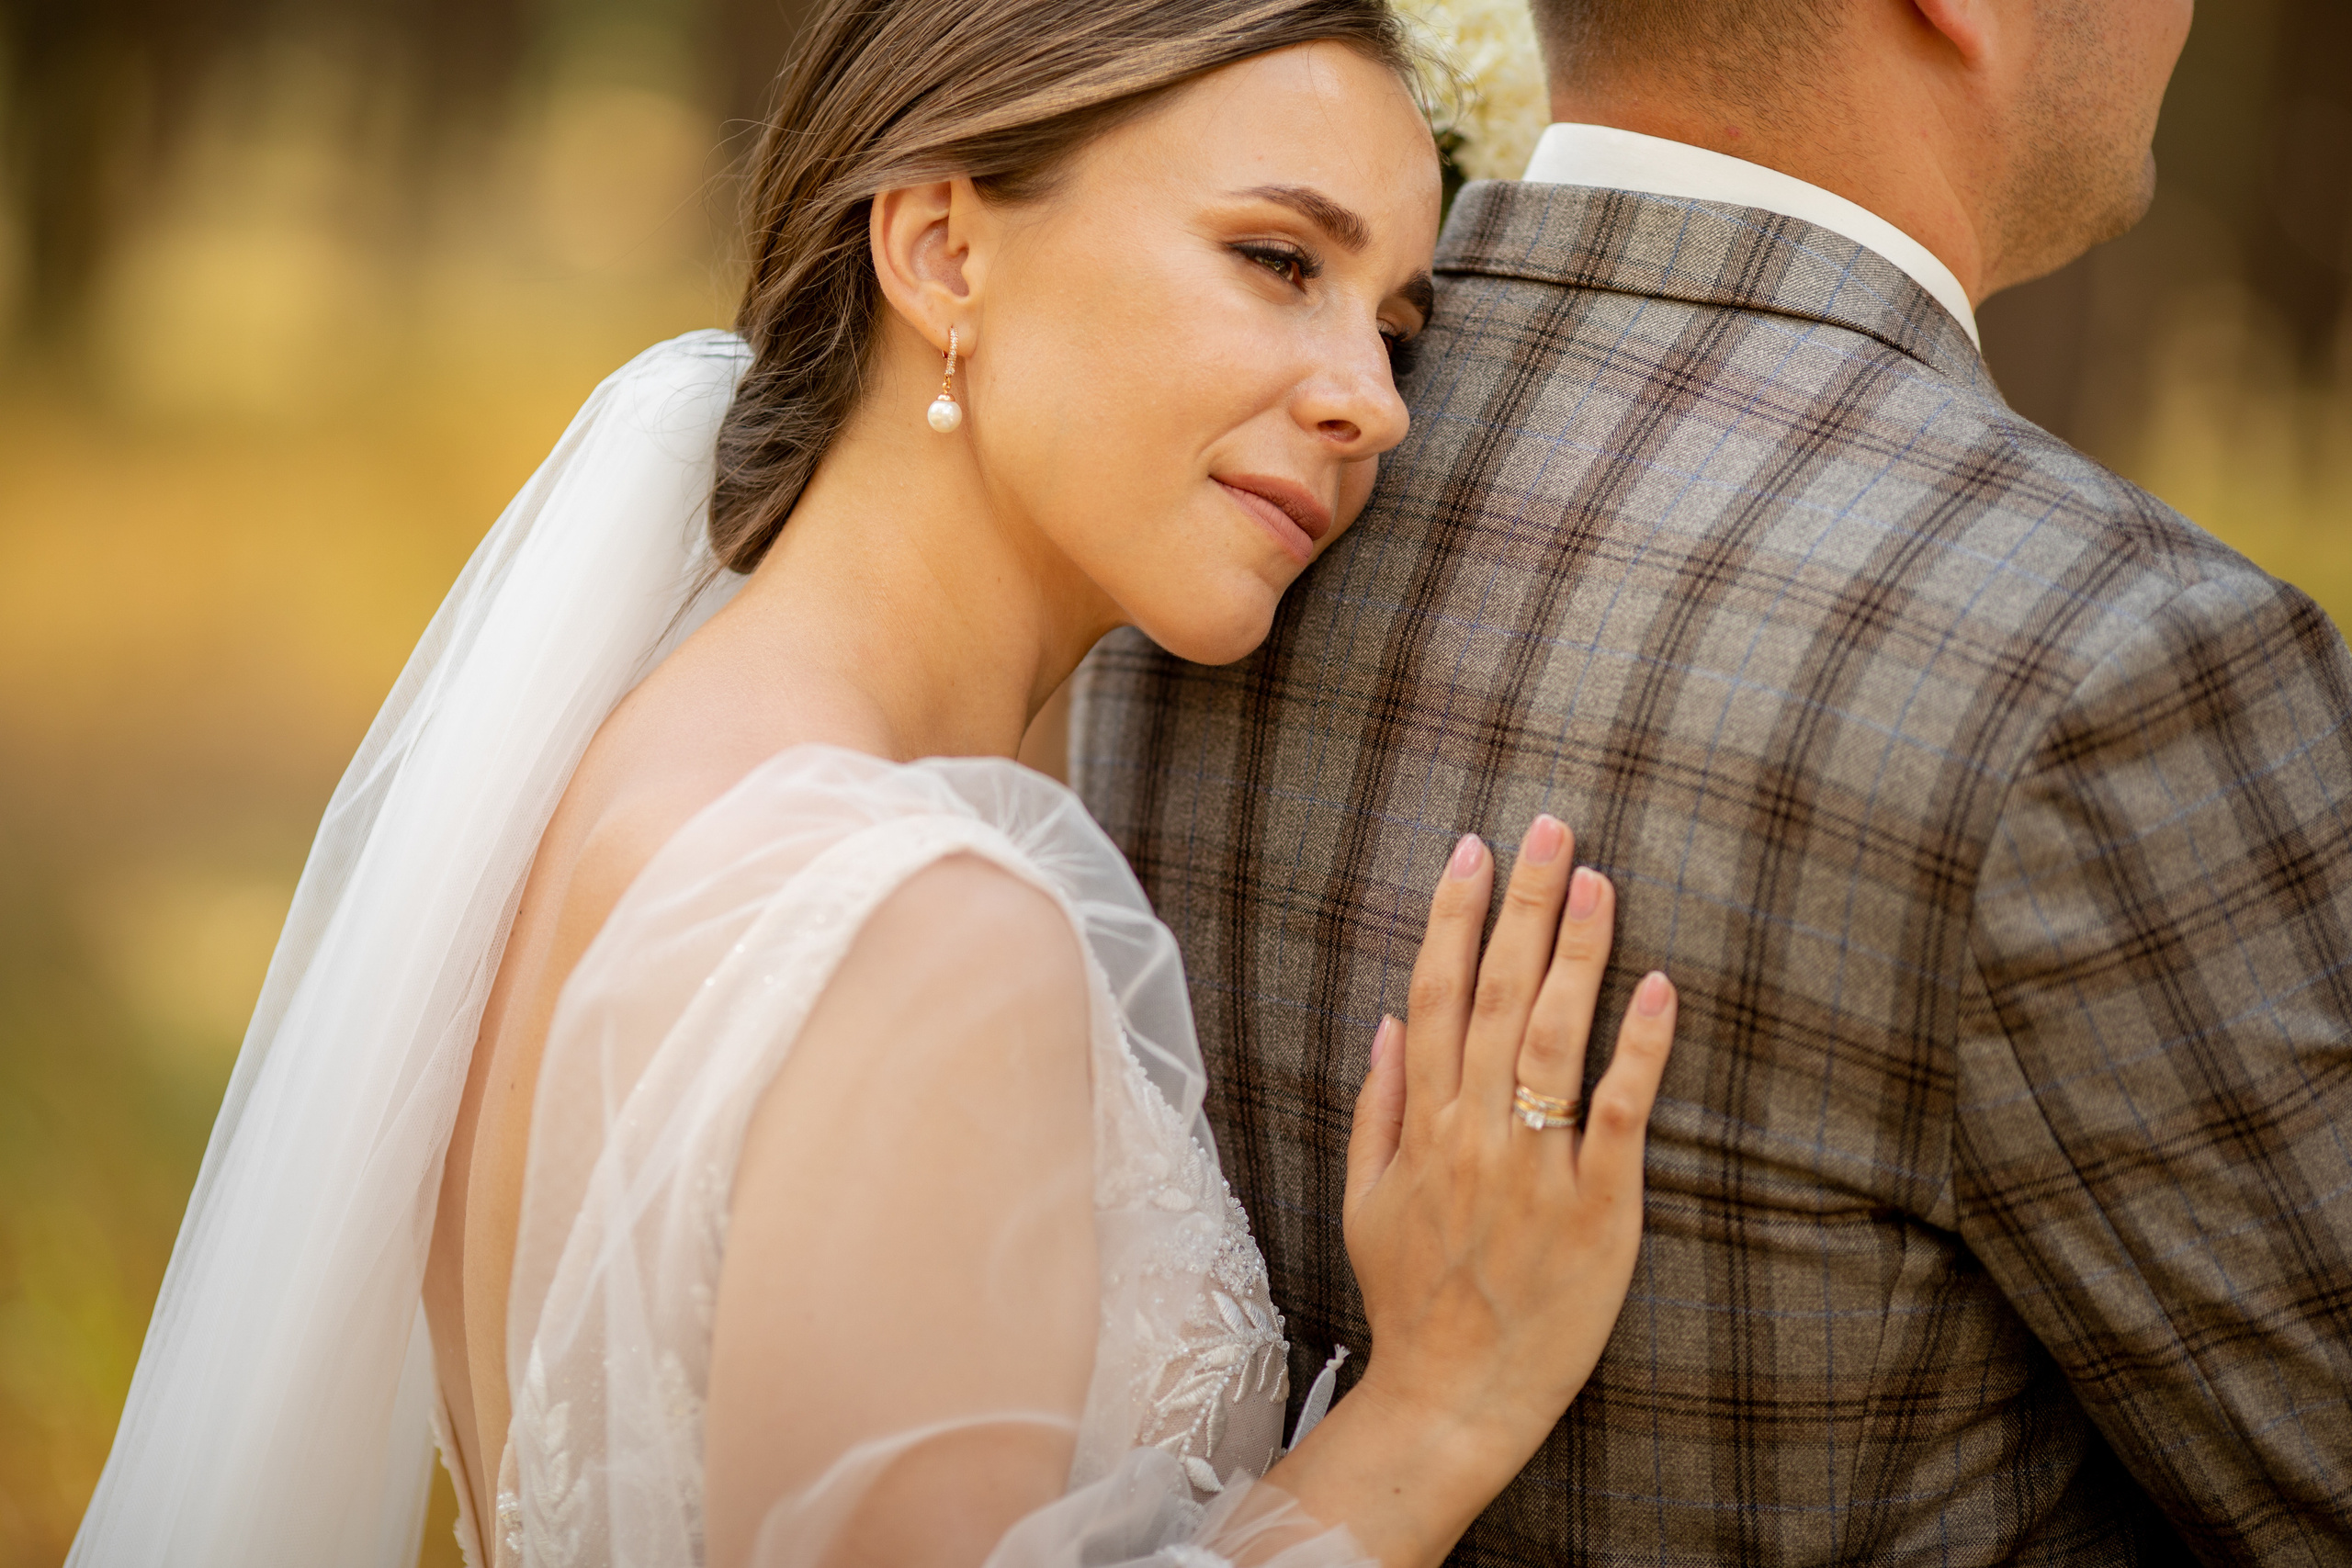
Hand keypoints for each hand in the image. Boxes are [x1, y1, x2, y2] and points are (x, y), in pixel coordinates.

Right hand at [1343, 816, 1674, 1464]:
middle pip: (1495, 993)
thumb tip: (1389, 1020)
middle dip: (1521, 901)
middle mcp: (1473, 1133)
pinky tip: (1658, 988)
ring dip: (1575, 952)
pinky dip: (1639, 1050)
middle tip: (1549, 823)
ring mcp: (1536, 1168)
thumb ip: (1377, 1106)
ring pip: (1552, 1038)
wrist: (1452, 1398)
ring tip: (1596, 876)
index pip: (1434, 993)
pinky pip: (1619, 1115)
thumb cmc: (1411, 1298)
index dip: (1452, 914)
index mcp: (1420, 1125)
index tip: (1471, 848)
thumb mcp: (1363, 1201)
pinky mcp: (1598, 1210)